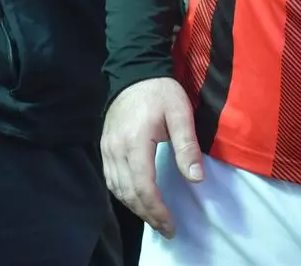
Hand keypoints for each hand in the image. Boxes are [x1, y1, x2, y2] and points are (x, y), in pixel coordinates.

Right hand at [101, 78, 202, 239]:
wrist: (134, 72)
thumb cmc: (160, 92)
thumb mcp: (180, 113)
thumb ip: (186, 146)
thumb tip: (196, 178)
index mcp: (135, 142)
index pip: (144, 187)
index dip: (157, 209)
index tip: (172, 224)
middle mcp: (116, 151)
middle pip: (129, 193)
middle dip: (148, 214)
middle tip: (167, 228)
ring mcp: (107, 150)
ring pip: (117, 190)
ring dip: (135, 208)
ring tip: (155, 219)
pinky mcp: (105, 149)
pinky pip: (111, 180)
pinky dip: (125, 195)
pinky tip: (137, 200)